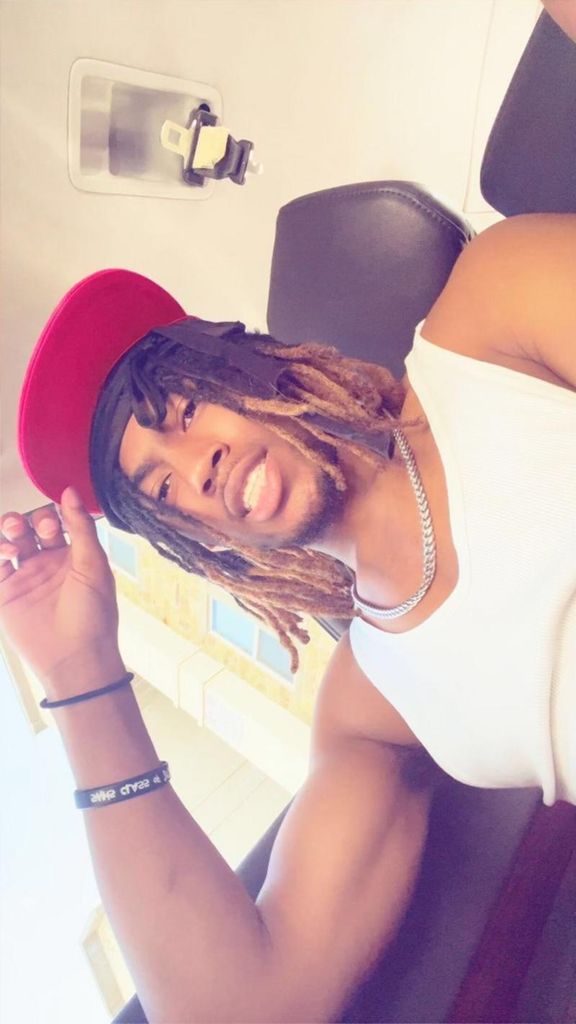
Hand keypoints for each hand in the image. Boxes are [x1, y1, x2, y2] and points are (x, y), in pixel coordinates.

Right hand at [0, 487, 123, 693]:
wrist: (75, 658)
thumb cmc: (93, 613)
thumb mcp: (93, 565)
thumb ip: (80, 527)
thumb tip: (70, 491)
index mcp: (73, 556)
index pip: (58, 523)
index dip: (54, 514)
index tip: (54, 515)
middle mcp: (48, 565)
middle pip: (30, 530)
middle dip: (29, 521)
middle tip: (35, 528)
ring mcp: (26, 579)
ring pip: (10, 543)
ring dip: (9, 531)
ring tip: (13, 534)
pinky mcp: (7, 595)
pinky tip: (6, 554)